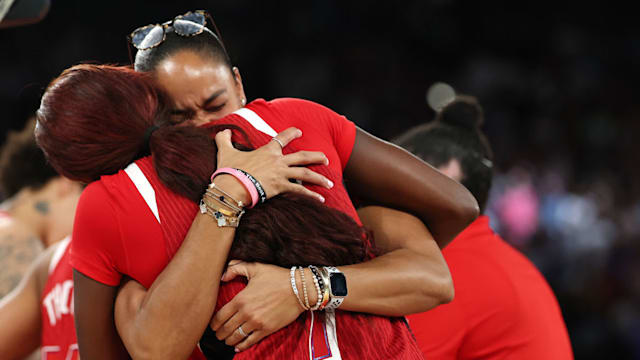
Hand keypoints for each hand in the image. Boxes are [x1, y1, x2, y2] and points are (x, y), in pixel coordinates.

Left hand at [210, 261, 303, 351]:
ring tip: (226, 340)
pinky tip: (238, 347)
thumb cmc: (278, 277)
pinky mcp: (267, 329)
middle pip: (226, 329)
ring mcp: (256, 322)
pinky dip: (241, 346)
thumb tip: (222, 276)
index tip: (212, 325)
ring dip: (228, 340)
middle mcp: (246, 313)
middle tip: (217, 334)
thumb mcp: (256, 267)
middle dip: (219, 333)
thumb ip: (236, 268)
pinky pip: (250, 341)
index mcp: (241, 299)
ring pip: (236, 337)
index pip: (220, 316)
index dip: (213, 323)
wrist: (299, 288)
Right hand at [215, 127, 332, 202]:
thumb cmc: (229, 170)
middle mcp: (278, 161)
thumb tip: (223, 131)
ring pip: (305, 174)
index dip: (291, 134)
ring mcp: (281, 174)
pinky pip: (300, 191)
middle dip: (315, 157)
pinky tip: (321, 199)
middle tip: (326, 159)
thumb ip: (224, 139)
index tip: (299, 132)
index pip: (282, 138)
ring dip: (319, 178)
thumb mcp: (225, 152)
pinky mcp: (281, 187)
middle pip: (302, 156)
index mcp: (267, 151)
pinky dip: (311, 195)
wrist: (231, 186)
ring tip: (330, 183)